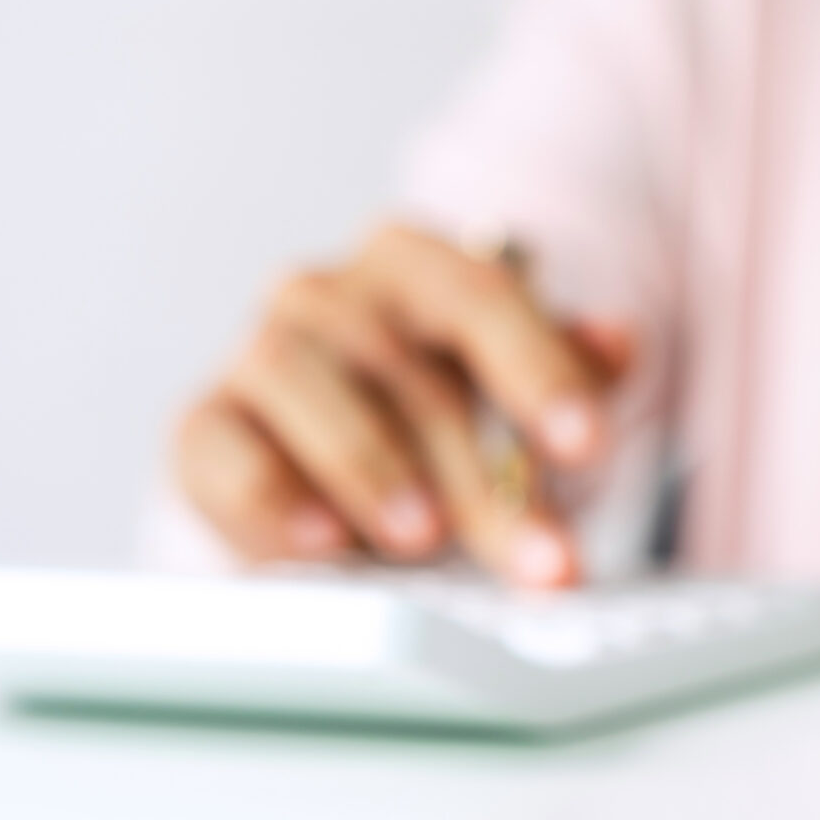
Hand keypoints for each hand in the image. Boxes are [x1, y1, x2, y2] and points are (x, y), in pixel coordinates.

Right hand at [173, 222, 633, 586]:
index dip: (539, 372)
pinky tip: (324, 542)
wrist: (337, 469)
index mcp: (418, 264)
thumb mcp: (524, 393)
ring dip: (373, 467)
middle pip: (411, 370)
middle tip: (539, 555)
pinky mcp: (201, 424)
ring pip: (307, 386)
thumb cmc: (447, 417)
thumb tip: (618, 340)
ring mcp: (257, 351)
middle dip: (484, 476)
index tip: (585, 445)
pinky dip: (271, 498)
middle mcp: (328, 291)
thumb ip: (578, 367)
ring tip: (425, 538)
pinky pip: (221, 449)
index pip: (484, 297)